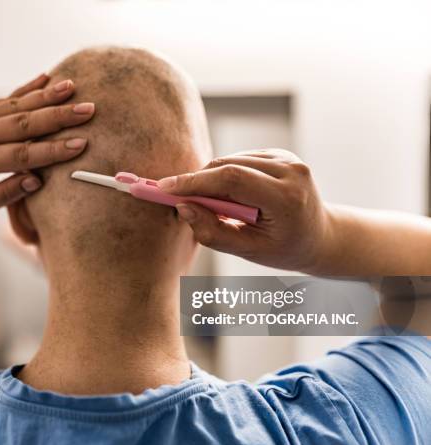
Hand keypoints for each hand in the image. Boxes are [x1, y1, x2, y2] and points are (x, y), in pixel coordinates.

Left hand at [0, 73, 94, 214]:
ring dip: (48, 96)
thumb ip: (7, 193)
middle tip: (88, 110)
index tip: (81, 144)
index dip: (53, 150)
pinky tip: (48, 77)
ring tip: (74, 88)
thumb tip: (37, 181)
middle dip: (59, 116)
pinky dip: (29, 87)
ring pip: (18, 105)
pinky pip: (8, 97)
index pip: (22, 155)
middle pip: (24, 123)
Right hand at [158, 149, 329, 271]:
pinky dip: (224, 176)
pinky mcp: (280, 154)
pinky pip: (238, 159)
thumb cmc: (284, 249)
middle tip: (176, 199)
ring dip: (210, 180)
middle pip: (227, 166)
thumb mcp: (249, 251)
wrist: (319, 236)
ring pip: (230, 160)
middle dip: (196, 181)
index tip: (165, 188)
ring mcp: (287, 158)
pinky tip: (230, 197)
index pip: (232, 179)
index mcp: (287, 198)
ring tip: (213, 207)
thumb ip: (213, 232)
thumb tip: (183, 208)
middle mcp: (291, 171)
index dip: (194, 182)